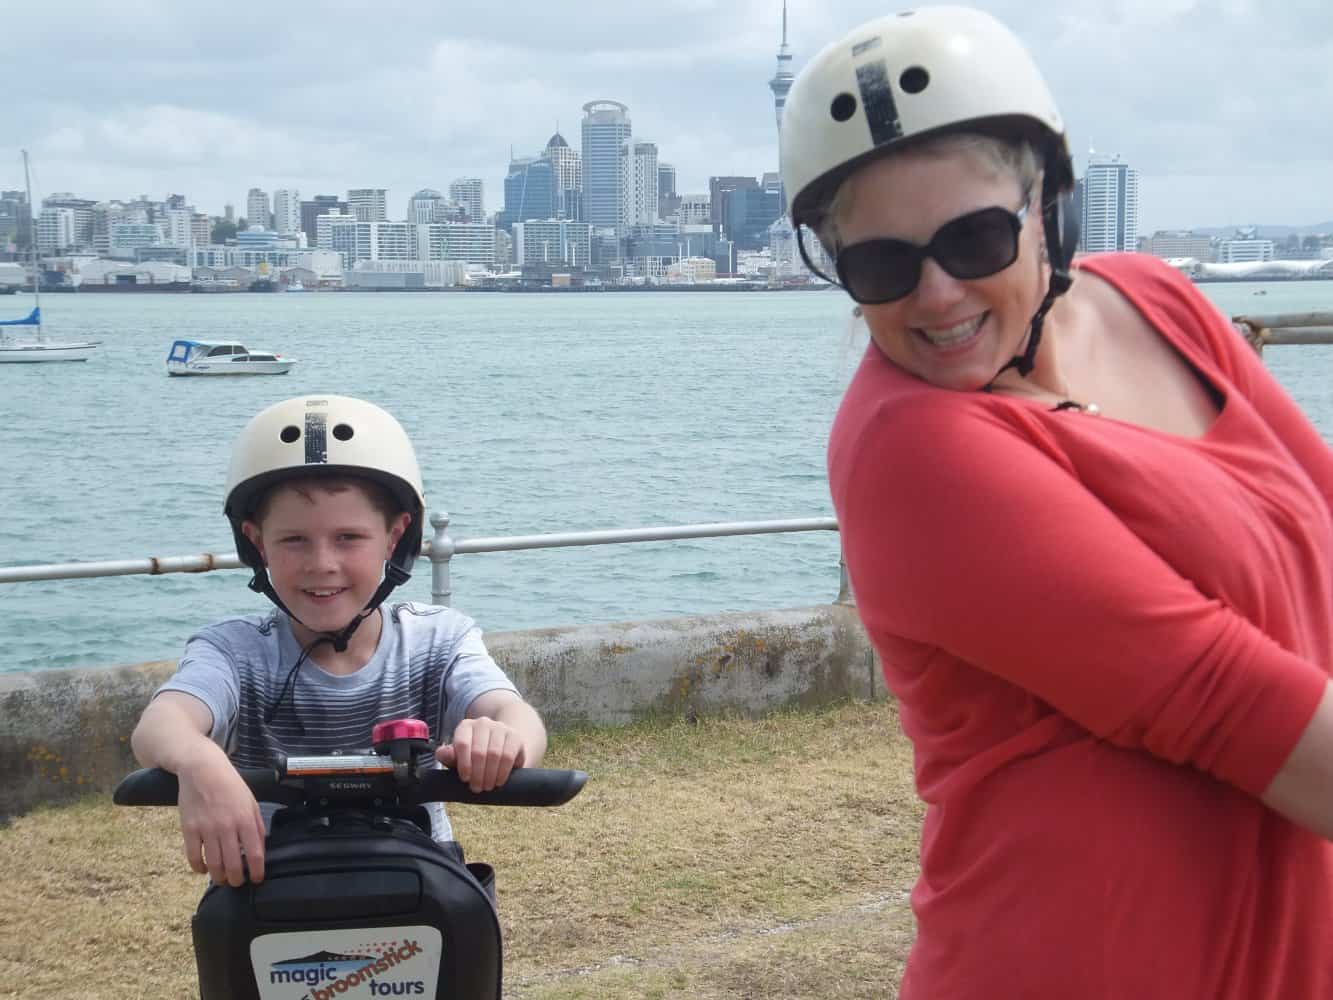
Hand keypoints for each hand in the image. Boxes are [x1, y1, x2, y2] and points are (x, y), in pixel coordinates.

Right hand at [175, 746, 266, 885]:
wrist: (202, 769)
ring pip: (214, 864)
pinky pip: (193, 856)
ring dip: (219, 877)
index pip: (255, 854)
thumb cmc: (230, 785)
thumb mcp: (251, 801)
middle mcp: (227, 826)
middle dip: (236, 880)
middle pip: (233, 865)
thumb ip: (256, 825)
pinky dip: (199, 868)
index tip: (257, 879)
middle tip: (237, 882)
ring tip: (222, 879)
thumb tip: (259, 849)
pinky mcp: (189, 829)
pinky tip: (203, 869)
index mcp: (246, 819)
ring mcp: (206, 829)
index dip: (257, 872)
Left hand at [436, 716, 526, 792]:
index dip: (463, 764)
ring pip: (494, 753)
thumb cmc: (475, 756)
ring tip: (487, 787)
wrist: (501, 747)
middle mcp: (482, 723)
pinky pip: (508, 755)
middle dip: (477, 774)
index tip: (465, 779)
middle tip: (477, 788)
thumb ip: (448, 756)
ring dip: (490, 775)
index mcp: (465, 726)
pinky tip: (499, 781)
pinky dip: (503, 771)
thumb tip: (442, 753)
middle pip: (479, 751)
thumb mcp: (459, 757)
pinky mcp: (514, 736)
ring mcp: (500, 727)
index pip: (462, 744)